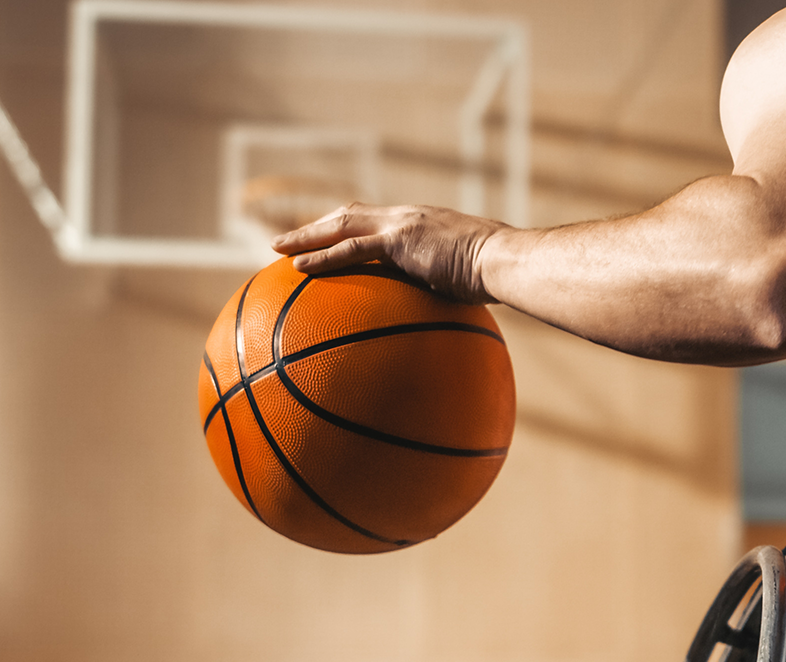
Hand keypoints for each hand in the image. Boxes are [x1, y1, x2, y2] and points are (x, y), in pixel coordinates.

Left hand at [270, 203, 511, 304]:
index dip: (348, 228)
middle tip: (288, 240)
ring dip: (307, 235)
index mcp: (423, 223)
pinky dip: (323, 257)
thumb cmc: (498, 276)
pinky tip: (298, 268)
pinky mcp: (400, 239)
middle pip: (351, 214)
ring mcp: (403, 224)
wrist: (508, 261)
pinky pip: (352, 248)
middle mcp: (408, 216)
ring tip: (277, 248)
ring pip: (342, 224)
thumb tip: (445, 323)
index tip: (328, 239)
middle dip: (317, 226)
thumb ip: (450, 290)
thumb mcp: (469, 280)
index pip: (376, 220)